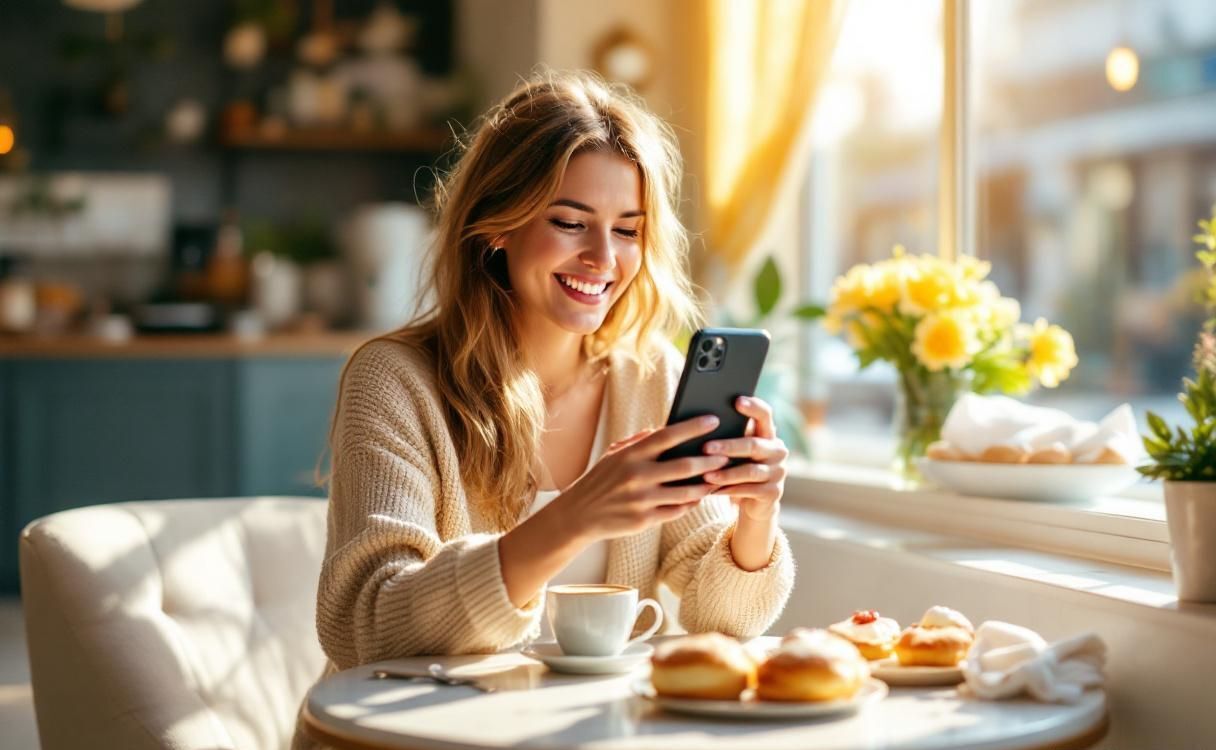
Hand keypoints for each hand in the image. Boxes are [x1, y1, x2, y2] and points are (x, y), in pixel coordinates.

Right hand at [548, 415, 729, 541]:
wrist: (579, 514)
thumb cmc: (600, 480)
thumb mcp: (614, 455)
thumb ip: (639, 441)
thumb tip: (662, 429)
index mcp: (631, 454)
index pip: (668, 435)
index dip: (693, 427)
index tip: (713, 421)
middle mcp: (637, 475)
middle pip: (685, 465)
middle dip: (711, 459)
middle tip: (727, 454)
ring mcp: (642, 499)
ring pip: (687, 492)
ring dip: (707, 485)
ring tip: (719, 478)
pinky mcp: (644, 520)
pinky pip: (677, 510)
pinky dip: (691, 503)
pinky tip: (699, 497)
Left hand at [700, 396, 787, 521]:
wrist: (752, 502)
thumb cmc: (736, 468)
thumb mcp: (734, 451)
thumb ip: (727, 435)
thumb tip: (698, 423)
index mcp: (768, 434)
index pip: (765, 415)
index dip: (753, 407)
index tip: (736, 401)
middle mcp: (777, 451)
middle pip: (754, 445)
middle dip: (728, 446)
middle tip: (705, 448)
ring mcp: (778, 473)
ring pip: (750, 471)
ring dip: (726, 473)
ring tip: (705, 475)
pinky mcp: (774, 493)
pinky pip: (750, 490)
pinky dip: (730, 490)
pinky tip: (712, 490)